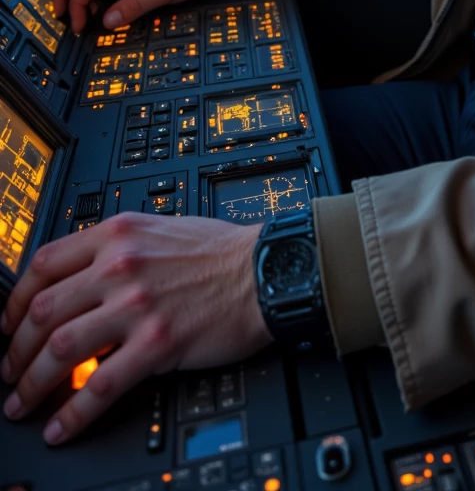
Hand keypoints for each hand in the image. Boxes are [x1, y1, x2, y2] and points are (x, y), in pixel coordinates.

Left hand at [0, 213, 270, 444]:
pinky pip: (100, 386)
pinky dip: (72, 413)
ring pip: (60, 350)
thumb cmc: (221, 251)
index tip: (11, 324)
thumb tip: (81, 280)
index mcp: (118, 234)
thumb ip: (118, 250)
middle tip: (10, 372)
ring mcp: (136, 305)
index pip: (44, 265)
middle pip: (43, 312)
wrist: (266, 270)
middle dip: (17, 351)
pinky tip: (61, 427)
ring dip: (33, 385)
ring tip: (23, 404)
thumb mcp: (159, 229)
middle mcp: (120, 266)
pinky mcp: (157, 343)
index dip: (16, 301)